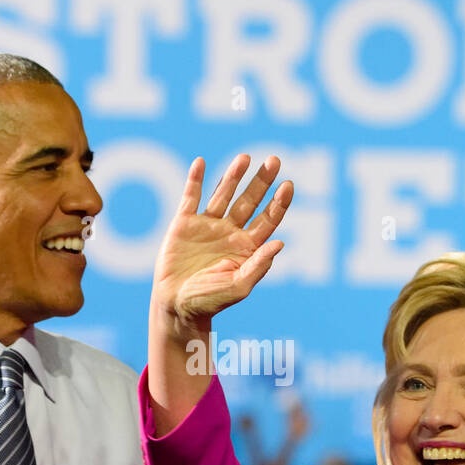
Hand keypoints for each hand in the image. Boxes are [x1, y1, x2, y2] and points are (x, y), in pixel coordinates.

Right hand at [151, 154, 292, 331]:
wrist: (176, 306)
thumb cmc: (210, 302)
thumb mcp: (239, 286)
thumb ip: (259, 265)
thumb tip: (280, 243)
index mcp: (247, 247)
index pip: (268, 219)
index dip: (279, 202)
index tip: (288, 186)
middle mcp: (229, 232)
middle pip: (250, 200)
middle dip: (262, 181)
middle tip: (274, 160)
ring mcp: (207, 225)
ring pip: (223, 194)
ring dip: (233, 175)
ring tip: (244, 158)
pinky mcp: (183, 224)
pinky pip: (190, 197)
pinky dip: (194, 180)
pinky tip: (200, 163)